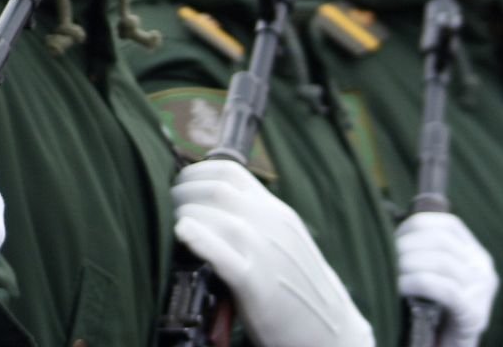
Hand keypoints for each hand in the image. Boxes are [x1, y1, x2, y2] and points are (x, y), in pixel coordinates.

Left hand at [172, 159, 373, 346]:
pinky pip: (224, 255)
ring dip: (184, 217)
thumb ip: (251, 216)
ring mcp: (266, 253)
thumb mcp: (280, 238)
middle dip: (181, 195)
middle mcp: (272, 224)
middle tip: (169, 212)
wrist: (333, 330)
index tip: (179, 189)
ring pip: (216, 216)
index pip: (228, 171)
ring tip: (175, 231)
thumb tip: (202, 201)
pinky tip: (184, 236)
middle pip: (215, 189)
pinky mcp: (258, 286)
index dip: (193, 175)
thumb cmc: (295, 285)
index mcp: (276, 211)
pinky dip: (200, 240)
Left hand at [397, 211, 496, 346]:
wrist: (447, 344)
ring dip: (407, 264)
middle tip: (384, 257)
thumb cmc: (432, 304)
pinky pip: (444, 289)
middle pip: (441, 241)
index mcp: (475, 252)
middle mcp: (484, 267)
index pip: (447, 225)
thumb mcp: (431, 270)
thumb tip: (384, 227)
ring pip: (442, 262)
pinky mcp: (475, 314)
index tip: (392, 237)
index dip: (415, 226)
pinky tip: (399, 286)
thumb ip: (421, 249)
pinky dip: (416, 283)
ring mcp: (483, 291)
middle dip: (406, 246)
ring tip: (389, 272)